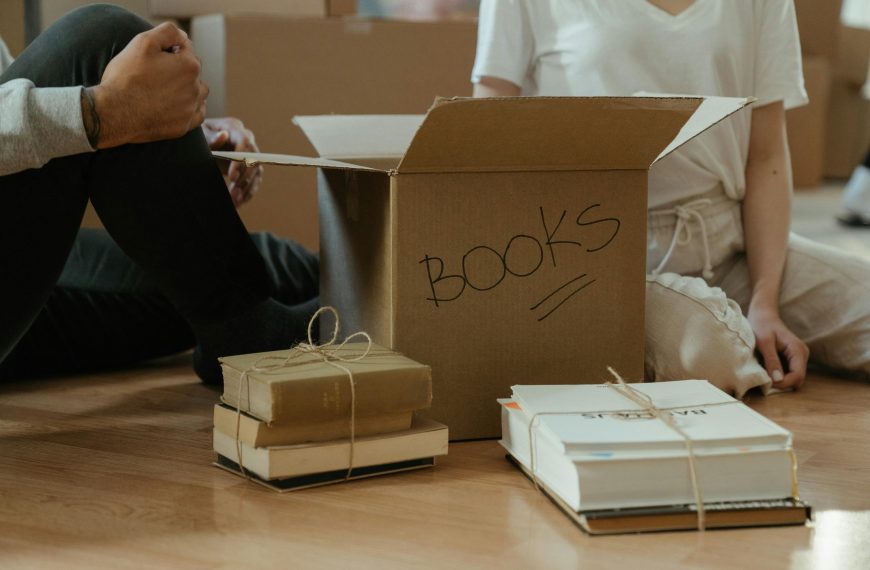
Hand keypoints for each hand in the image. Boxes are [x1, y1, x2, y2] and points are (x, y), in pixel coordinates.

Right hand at [89, 23, 208, 147]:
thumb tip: (183, 36)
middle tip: (155, 73)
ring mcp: (190, 109)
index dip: (169, 49)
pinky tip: (176, 104)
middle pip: (193, 71)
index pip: (186, 49)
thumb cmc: (126, 76)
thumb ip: (168, 32)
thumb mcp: (143, 42)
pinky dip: (189, 108)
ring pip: (199, 92)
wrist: (113, 112)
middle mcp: (196, 88)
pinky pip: (196, 115)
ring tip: (166, 88)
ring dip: (188, 87)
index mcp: (190, 66)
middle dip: (178, 68)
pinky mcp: (184, 126)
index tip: (153, 57)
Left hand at [202, 117, 262, 206]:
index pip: (244, 143)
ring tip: (235, 201)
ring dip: (247, 188)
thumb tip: (223, 136)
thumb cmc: (197, 136)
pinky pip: (255, 179)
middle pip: (254, 159)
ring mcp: (249, 152)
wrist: (198, 143)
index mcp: (233, 127)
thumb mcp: (199, 135)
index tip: (231, 177)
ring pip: (256, 171)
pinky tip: (238, 202)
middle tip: (233, 193)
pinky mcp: (249, 165)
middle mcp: (246, 138)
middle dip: (244, 178)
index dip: (241, 160)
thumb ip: (210, 137)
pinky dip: (248, 192)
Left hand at [747, 306, 808, 389]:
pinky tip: (767, 370)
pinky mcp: (791, 359)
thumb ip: (772, 360)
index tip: (767, 383)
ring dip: (780, 380)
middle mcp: (802, 355)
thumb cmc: (762, 325)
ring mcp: (798, 357)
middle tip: (764, 380)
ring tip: (764, 374)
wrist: (762, 314)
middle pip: (797, 379)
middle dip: (782, 384)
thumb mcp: (764, 342)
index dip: (783, 384)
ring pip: (793, 378)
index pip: (797, 376)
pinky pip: (788, 373)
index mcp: (798, 350)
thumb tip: (777, 380)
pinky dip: (778, 375)